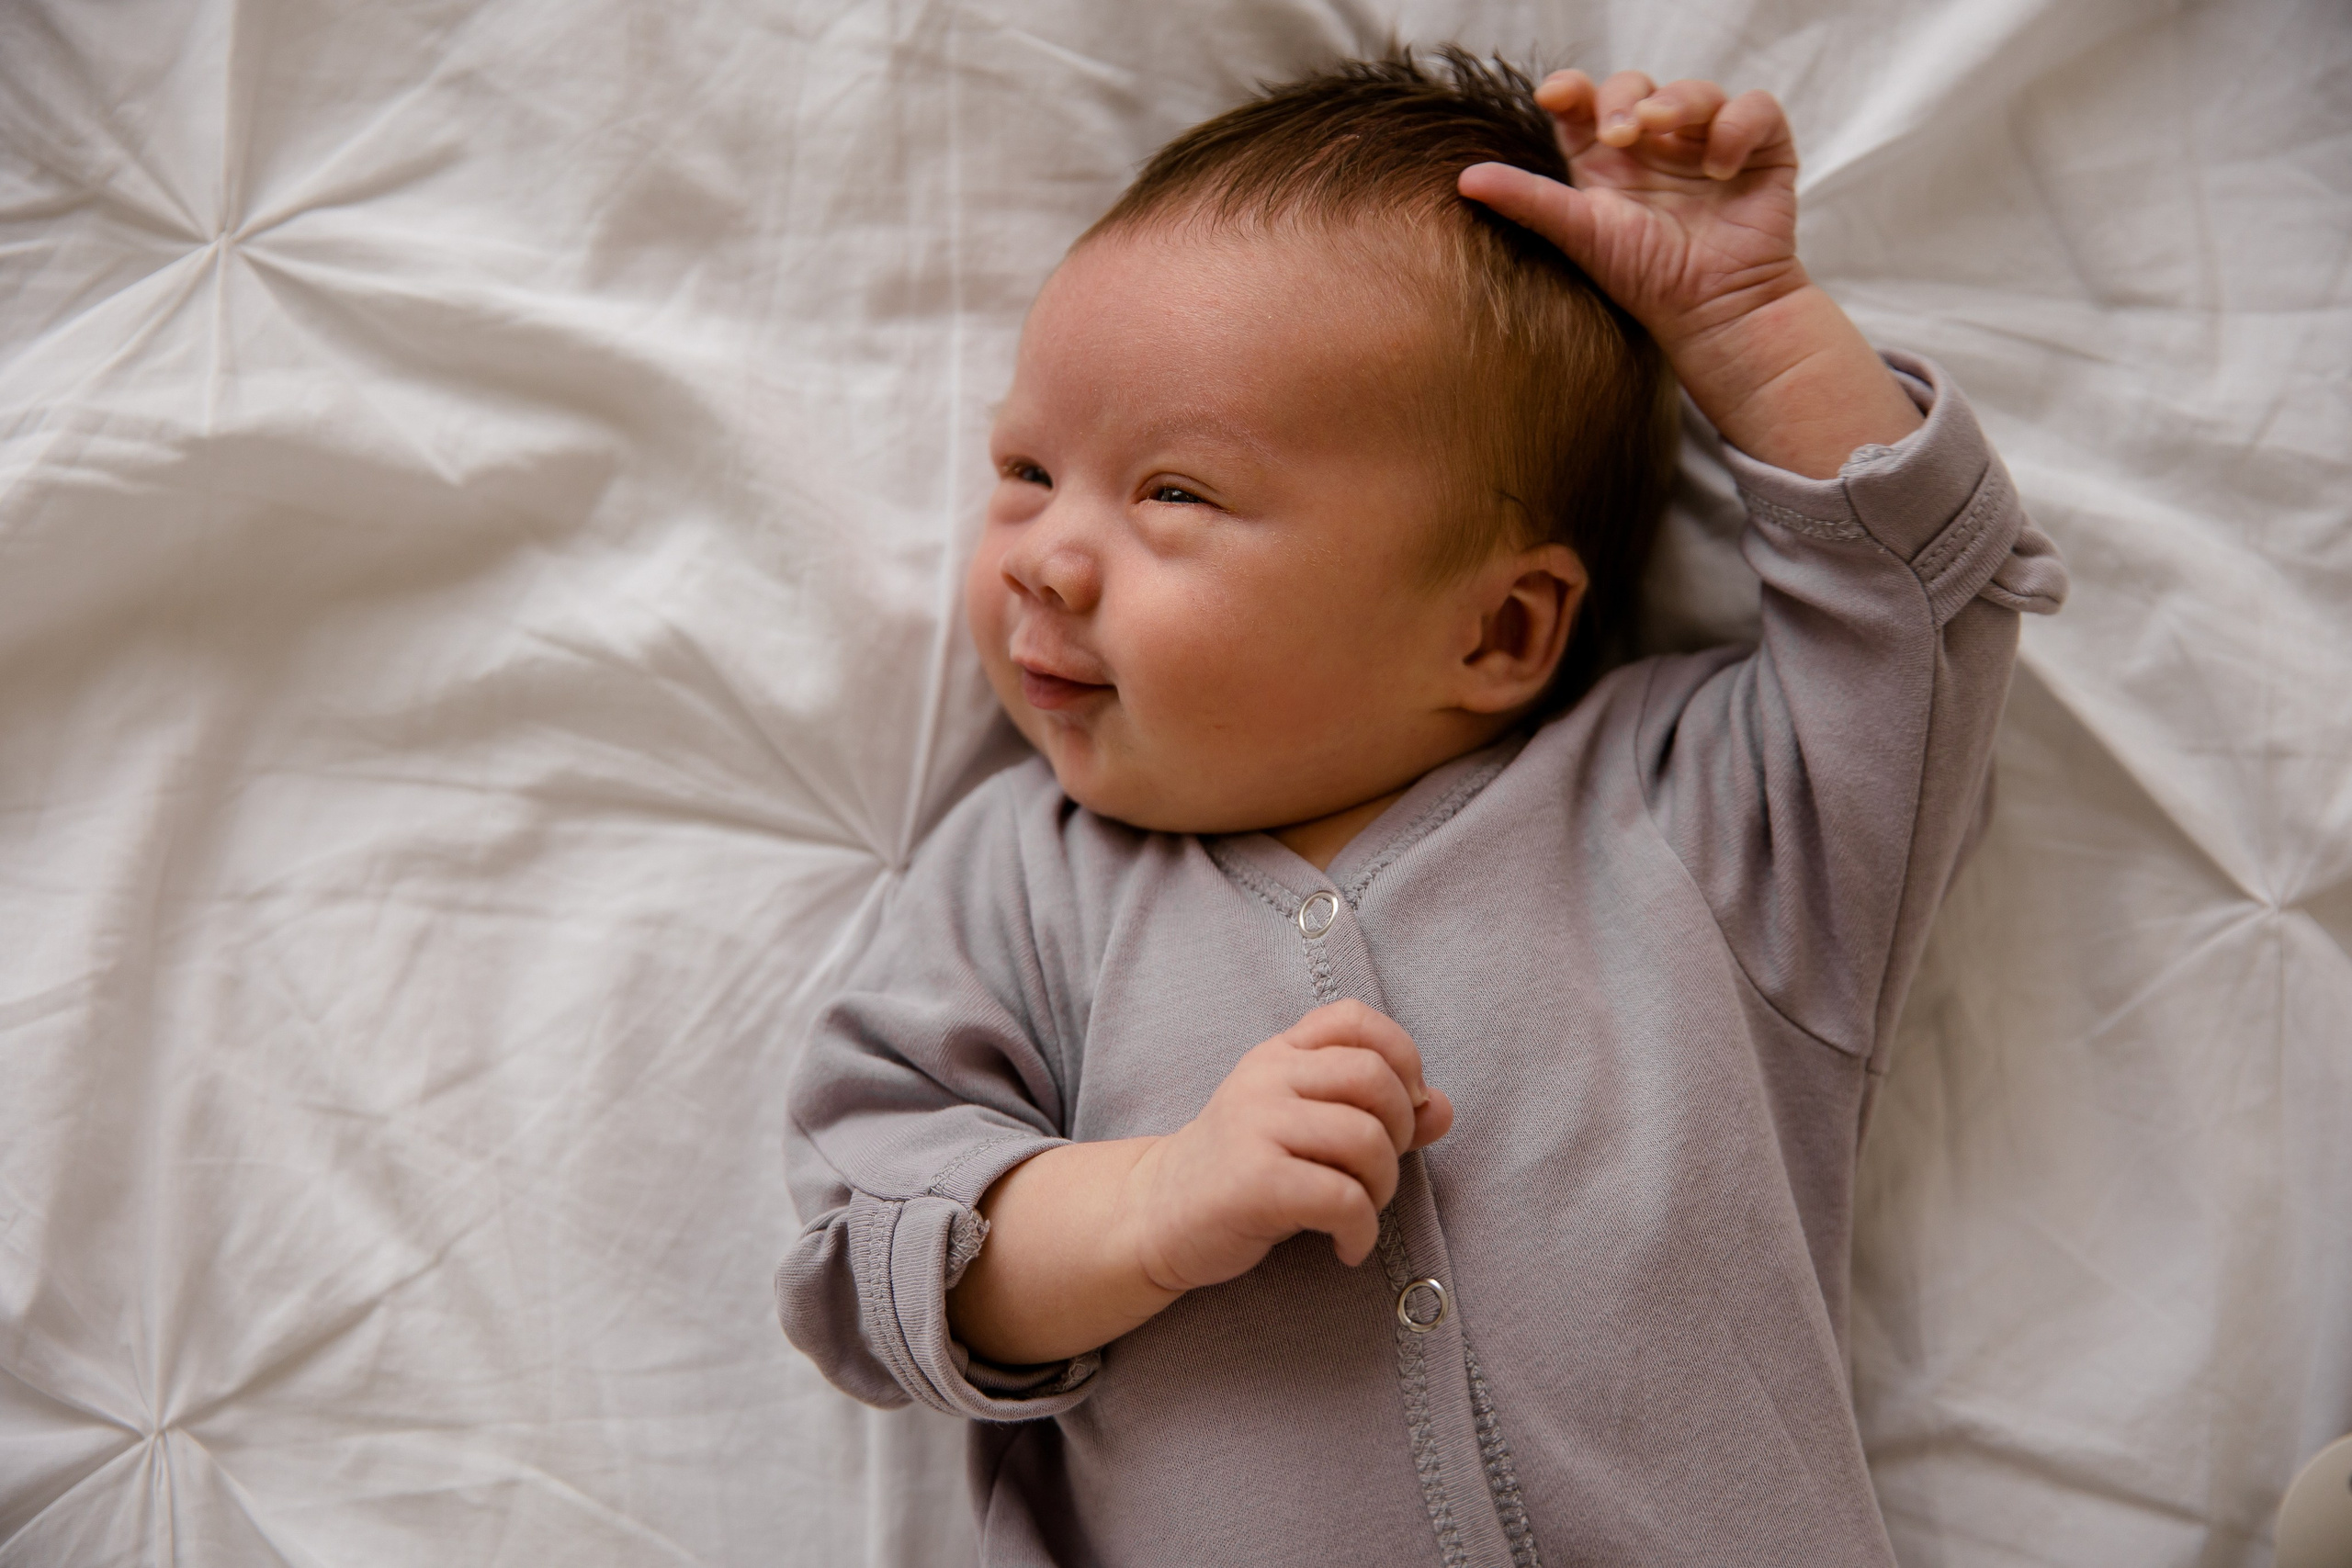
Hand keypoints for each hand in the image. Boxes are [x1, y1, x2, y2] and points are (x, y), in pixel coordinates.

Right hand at [1123, 1000, 1453, 1291]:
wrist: (1158, 1215)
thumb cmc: (1248, 1170)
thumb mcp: (1308, 1128)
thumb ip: (1377, 1113)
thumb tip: (1444, 1108)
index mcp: (1279, 1053)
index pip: (1354, 1019)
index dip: (1401, 1056)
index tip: (1403, 1106)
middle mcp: (1266, 1077)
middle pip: (1374, 1078)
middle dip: (1399, 1131)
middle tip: (1379, 1170)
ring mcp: (1255, 1124)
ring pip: (1365, 1139)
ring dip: (1382, 1188)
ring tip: (1359, 1212)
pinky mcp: (1253, 1181)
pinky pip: (1342, 1198)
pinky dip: (1360, 1231)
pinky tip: (1346, 1246)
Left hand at [1459, 71, 1802, 352]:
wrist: (1713, 312)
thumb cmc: (1645, 278)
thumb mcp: (1581, 234)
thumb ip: (1528, 201)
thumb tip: (1463, 179)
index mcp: (1606, 161)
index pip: (1583, 105)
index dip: (1570, 89)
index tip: (1554, 95)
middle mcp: (1655, 147)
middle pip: (1635, 87)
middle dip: (1624, 98)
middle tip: (1619, 134)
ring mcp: (1706, 145)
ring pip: (1694, 89)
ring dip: (1678, 100)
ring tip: (1662, 132)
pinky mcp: (1758, 151)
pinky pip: (1755, 109)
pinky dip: (1736, 127)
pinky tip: (1718, 168)